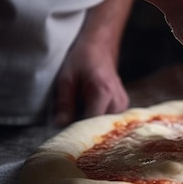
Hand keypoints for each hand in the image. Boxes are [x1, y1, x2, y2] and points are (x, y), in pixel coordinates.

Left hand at [54, 0, 133, 125]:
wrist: (100, 46)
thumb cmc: (82, 59)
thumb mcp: (66, 78)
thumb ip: (64, 103)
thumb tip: (60, 125)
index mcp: (102, 92)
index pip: (91, 122)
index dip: (78, 132)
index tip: (66, 137)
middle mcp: (117, 100)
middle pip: (100, 127)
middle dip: (84, 130)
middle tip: (69, 129)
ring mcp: (123, 104)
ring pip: (105, 125)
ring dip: (91, 125)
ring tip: (78, 117)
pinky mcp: (123, 106)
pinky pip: (109, 120)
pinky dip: (98, 120)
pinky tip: (87, 114)